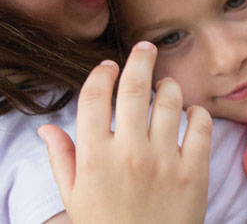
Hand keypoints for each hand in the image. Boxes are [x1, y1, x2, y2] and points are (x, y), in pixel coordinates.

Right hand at [38, 41, 210, 223]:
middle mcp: (129, 152)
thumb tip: (46, 128)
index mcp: (95, 156)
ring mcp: (164, 160)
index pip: (95, 98)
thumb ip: (62, 159)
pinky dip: (197, 113)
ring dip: (169, 86)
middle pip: (135, 88)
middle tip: (146, 48)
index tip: (108, 65)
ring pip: (170, 101)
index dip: (101, 74)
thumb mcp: (74, 197)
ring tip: (167, 85)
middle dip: (141, 60)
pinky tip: (191, 114)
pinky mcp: (194, 170)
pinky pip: (200, 126)